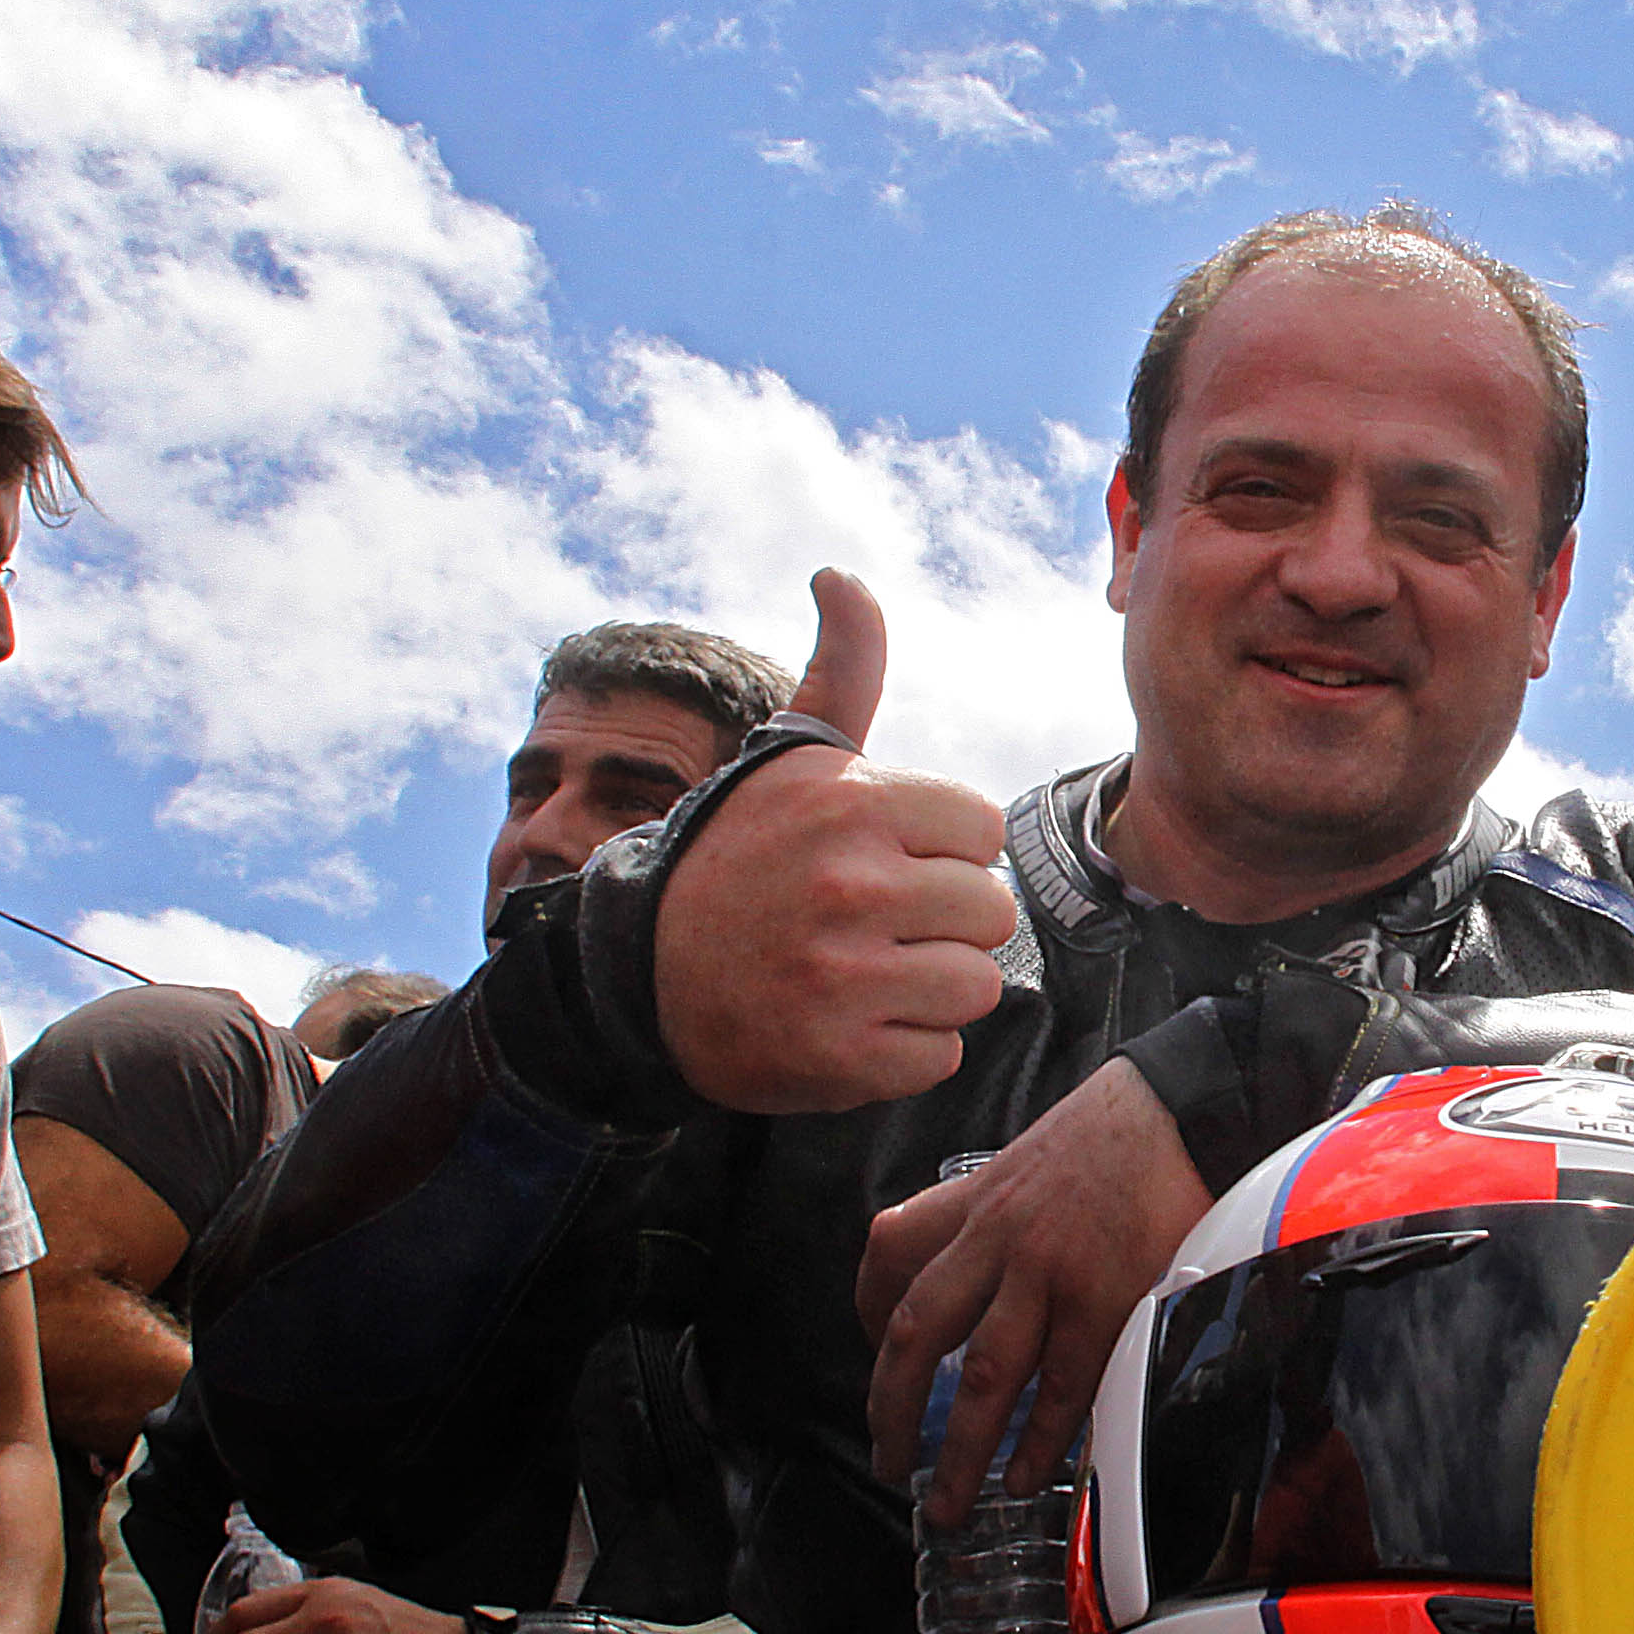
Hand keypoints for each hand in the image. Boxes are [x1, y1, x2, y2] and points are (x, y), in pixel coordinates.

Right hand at [653, 572, 1011, 1113]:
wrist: (640, 976)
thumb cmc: (736, 859)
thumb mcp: (786, 759)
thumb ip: (841, 671)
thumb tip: (841, 574)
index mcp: (850, 805)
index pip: (982, 829)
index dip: (943, 849)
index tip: (886, 859)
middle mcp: (850, 886)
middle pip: (992, 910)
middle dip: (944, 920)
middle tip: (875, 924)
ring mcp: (846, 977)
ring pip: (976, 986)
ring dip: (931, 988)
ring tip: (865, 972)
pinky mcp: (841, 1059)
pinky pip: (940, 1055)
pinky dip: (903, 1049)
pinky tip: (849, 1023)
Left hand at [860, 1062, 1210, 1525]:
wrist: (1192, 1104)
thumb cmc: (1126, 1128)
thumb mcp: (1037, 1154)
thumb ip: (1006, 1210)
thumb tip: (995, 1269)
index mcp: (979, 1196)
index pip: (891, 1251)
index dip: (869, 1311)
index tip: (876, 1354)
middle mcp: (998, 1236)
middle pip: (916, 1331)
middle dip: (891, 1407)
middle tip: (888, 1460)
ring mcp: (1049, 1272)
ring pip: (981, 1377)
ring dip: (957, 1450)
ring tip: (946, 1501)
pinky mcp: (1106, 1299)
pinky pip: (1061, 1386)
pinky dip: (1038, 1440)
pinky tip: (1024, 1475)